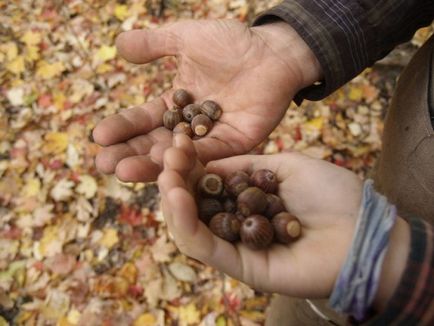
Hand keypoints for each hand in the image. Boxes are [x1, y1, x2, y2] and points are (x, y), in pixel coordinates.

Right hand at [93, 19, 321, 181]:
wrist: (272, 52)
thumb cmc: (232, 43)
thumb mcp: (185, 38)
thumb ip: (154, 44)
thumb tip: (118, 45)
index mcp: (175, 103)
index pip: (143, 120)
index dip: (122, 128)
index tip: (99, 136)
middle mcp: (189, 125)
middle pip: (155, 143)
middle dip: (129, 153)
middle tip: (104, 164)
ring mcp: (212, 137)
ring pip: (178, 155)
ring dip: (152, 164)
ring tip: (124, 171)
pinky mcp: (235, 144)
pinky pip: (209, 153)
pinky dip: (188, 159)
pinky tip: (166, 165)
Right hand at [158, 134, 363, 297]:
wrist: (362, 230)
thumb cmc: (331, 195)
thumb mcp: (284, 165)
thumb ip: (244, 164)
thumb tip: (208, 161)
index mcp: (246, 199)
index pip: (206, 181)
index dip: (188, 162)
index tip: (177, 140)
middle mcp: (236, 222)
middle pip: (192, 204)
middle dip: (174, 178)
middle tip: (165, 156)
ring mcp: (236, 246)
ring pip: (190, 226)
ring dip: (172, 199)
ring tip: (166, 175)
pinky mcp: (240, 266)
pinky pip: (205, 247)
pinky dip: (185, 223)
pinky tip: (175, 197)